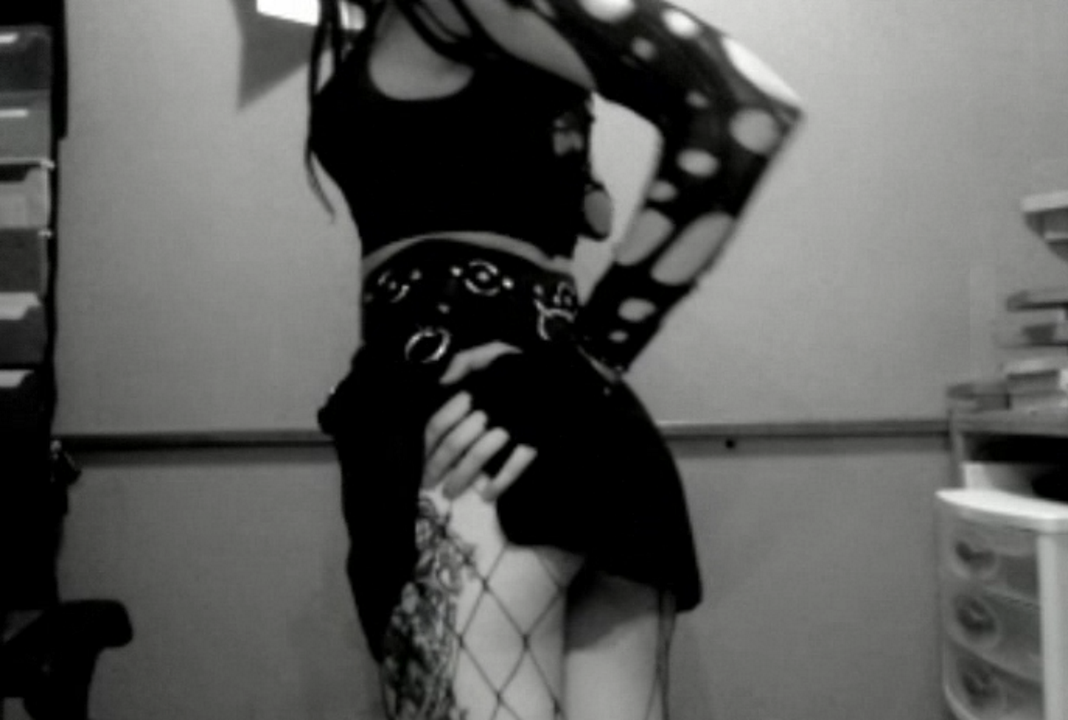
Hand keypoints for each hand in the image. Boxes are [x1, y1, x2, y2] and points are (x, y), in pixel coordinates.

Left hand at [422, 343, 537, 499]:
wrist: (564, 374)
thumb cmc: (524, 366)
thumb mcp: (492, 352)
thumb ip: (465, 362)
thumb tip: (442, 382)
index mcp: (477, 390)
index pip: (441, 421)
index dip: (428, 444)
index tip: (422, 459)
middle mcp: (490, 409)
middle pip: (455, 443)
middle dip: (438, 467)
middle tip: (429, 483)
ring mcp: (512, 426)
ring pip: (478, 456)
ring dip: (461, 478)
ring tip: (451, 493)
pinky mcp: (534, 439)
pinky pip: (514, 465)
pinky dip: (499, 483)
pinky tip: (487, 495)